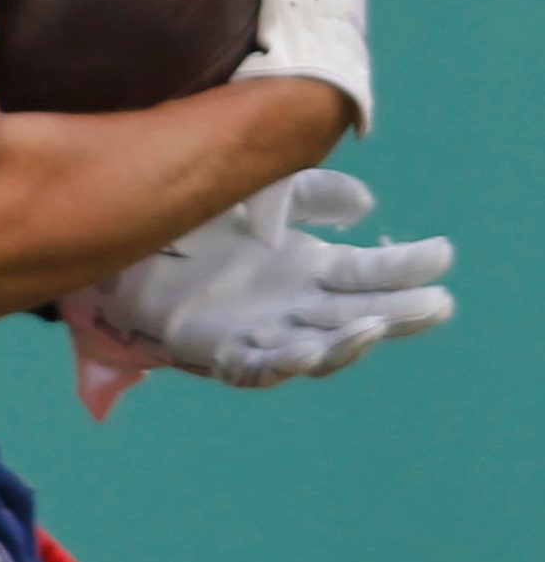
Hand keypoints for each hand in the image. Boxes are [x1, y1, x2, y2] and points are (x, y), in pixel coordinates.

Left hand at [57, 167, 453, 416]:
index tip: (442, 255)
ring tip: (374, 326)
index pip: (367, 273)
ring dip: (348, 342)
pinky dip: (283, 363)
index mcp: (306, 270)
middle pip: (357, 316)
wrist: (118, 247)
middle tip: (438, 304)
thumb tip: (366, 204)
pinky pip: (257, 367)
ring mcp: (258, 332)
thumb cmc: (192, 225)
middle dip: (399, 313)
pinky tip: (304, 350)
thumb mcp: (253, 194)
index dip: (404, 268)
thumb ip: (307, 195)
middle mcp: (291, 307)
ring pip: (317, 349)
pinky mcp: (217, 351)